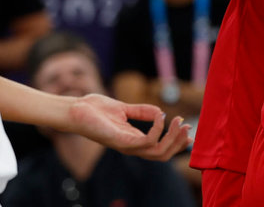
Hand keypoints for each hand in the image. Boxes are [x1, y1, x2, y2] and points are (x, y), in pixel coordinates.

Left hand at [65, 93, 190, 160]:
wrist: (75, 109)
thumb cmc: (95, 109)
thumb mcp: (124, 108)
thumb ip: (141, 111)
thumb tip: (160, 110)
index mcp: (133, 140)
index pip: (159, 148)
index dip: (176, 143)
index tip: (188, 130)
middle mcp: (131, 146)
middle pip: (162, 155)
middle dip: (178, 143)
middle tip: (187, 126)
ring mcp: (126, 146)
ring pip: (157, 152)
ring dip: (171, 138)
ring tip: (178, 121)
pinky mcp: (121, 141)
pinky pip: (146, 142)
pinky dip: (157, 130)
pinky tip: (160, 116)